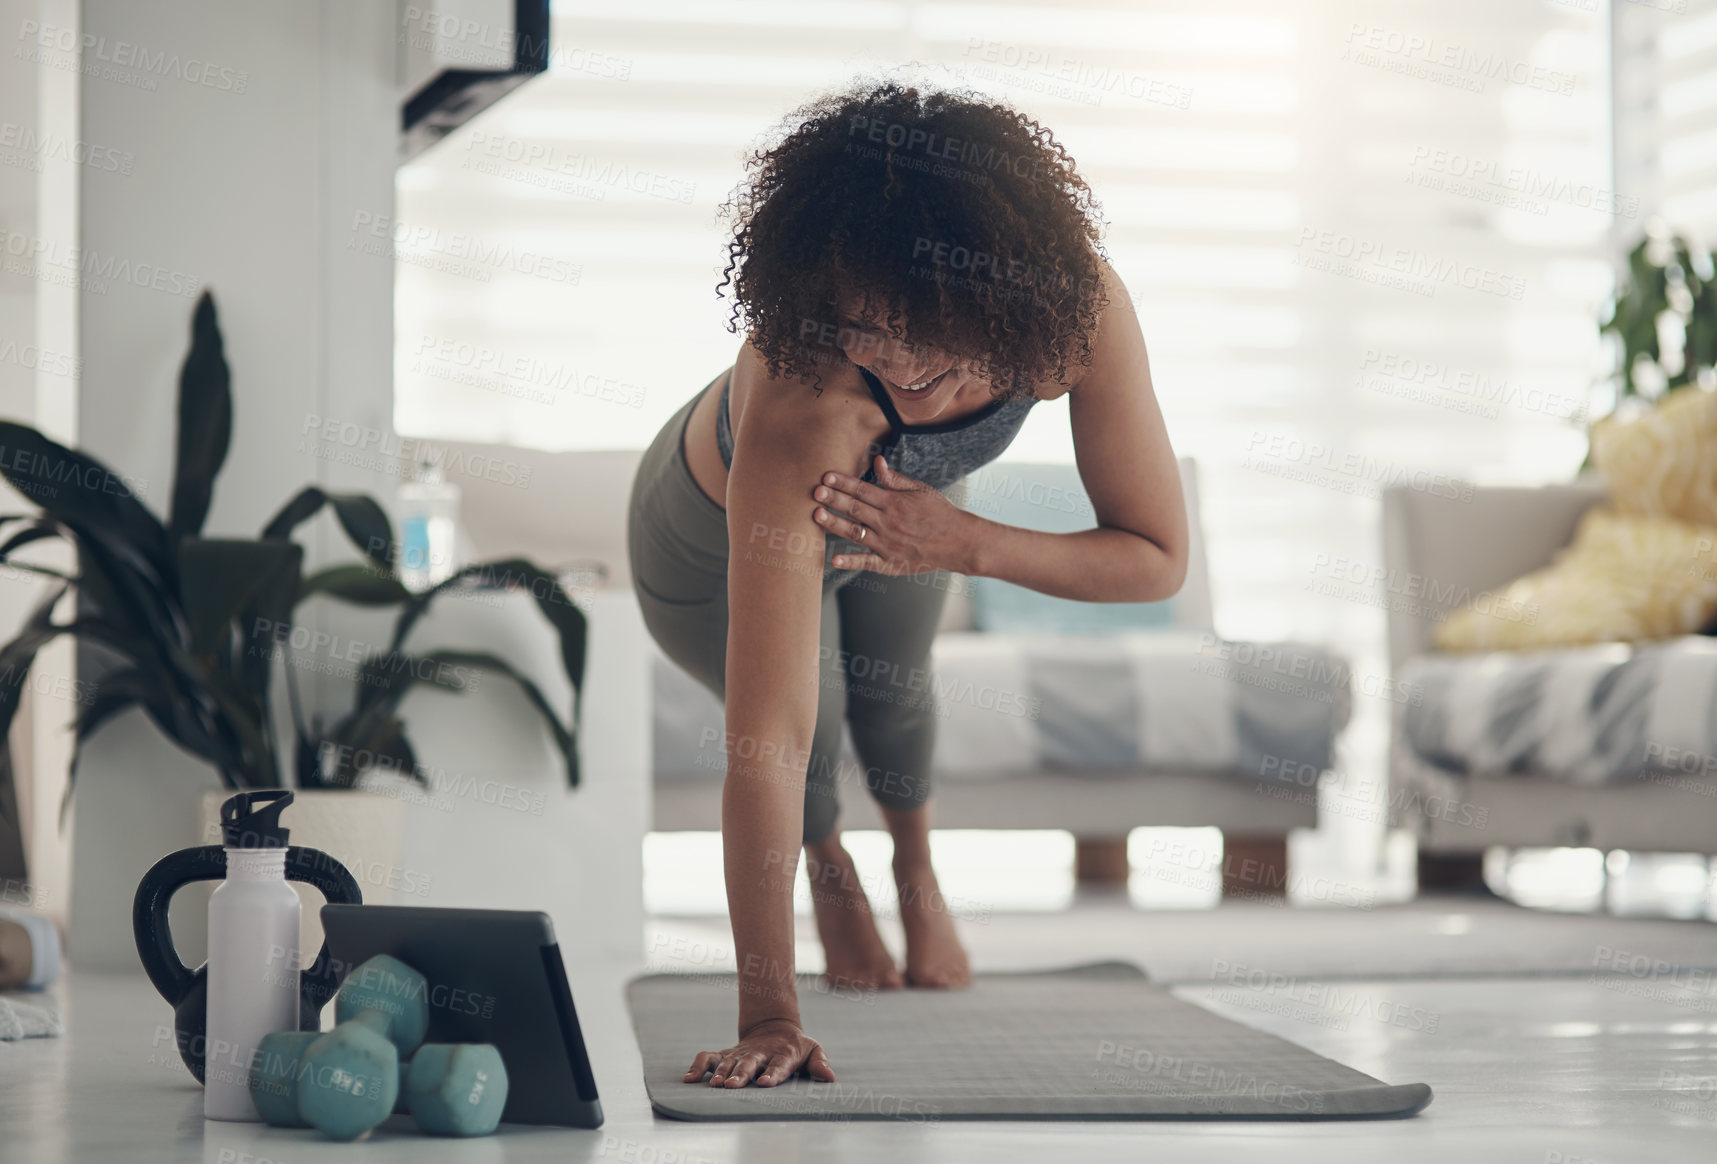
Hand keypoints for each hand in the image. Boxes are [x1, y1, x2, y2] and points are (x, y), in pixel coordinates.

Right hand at [683, 1017, 836, 1088]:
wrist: (774, 1027)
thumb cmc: (796, 1047)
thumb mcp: (813, 1050)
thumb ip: (819, 1063)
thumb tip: (830, 1077)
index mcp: (782, 1054)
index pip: (778, 1065)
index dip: (773, 1074)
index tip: (766, 1083)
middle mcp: (759, 1053)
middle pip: (749, 1064)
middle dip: (741, 1075)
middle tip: (732, 1086)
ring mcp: (741, 1054)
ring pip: (728, 1063)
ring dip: (720, 1073)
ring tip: (714, 1085)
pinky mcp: (726, 1055)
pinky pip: (709, 1058)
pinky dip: (698, 1066)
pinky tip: (689, 1079)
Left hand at [814, 454, 975, 575]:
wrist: (959, 542)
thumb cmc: (939, 513)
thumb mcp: (920, 490)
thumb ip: (895, 479)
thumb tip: (876, 463)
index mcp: (895, 503)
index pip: (863, 490)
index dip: (843, 483)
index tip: (826, 476)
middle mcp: (889, 523)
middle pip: (855, 509)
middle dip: (833, 499)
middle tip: (814, 492)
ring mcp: (888, 544)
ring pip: (856, 532)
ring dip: (835, 524)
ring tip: (816, 516)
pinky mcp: (890, 563)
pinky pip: (868, 562)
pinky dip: (851, 562)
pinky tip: (834, 560)